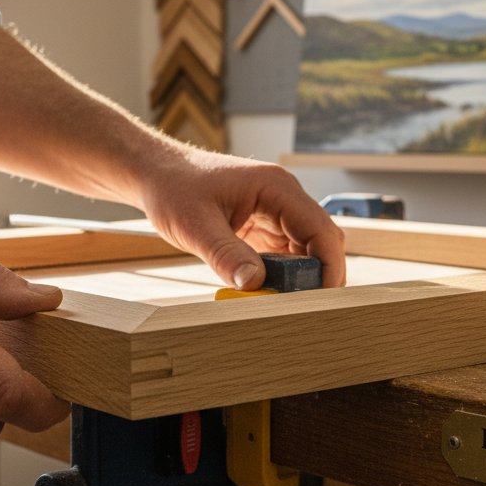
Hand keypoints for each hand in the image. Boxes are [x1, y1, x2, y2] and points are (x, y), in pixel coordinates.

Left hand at [138, 148, 346, 289]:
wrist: (156, 175)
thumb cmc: (173, 189)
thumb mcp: (195, 225)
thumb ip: (225, 254)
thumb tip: (254, 285)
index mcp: (276, 187)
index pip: (320, 229)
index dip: (329, 266)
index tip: (321, 299)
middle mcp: (283, 198)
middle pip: (320, 241)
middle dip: (317, 276)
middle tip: (301, 309)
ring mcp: (275, 213)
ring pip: (305, 251)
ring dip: (298, 279)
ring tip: (280, 304)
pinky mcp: (263, 227)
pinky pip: (284, 255)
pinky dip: (280, 276)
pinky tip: (266, 293)